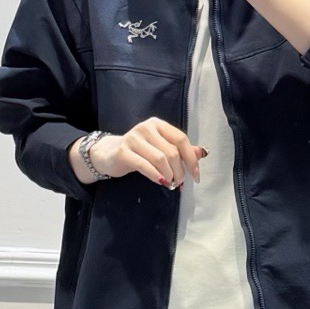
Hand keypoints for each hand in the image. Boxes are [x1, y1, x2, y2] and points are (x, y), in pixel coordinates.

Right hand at [69, 120, 206, 187]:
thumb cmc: (138, 152)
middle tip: (179, 183)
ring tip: (169, 183)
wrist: (108, 154)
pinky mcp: (123, 152)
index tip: (195, 175)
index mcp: (158, 124)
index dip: (191, 159)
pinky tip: (160, 182)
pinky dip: (155, 176)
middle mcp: (146, 127)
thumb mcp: (160, 149)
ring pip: (160, 159)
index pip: (180, 139)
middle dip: (179, 171)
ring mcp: (133, 138)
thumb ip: (179, 150)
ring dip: (169, 175)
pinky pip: (144, 165)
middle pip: (172, 151)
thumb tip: (201, 153)